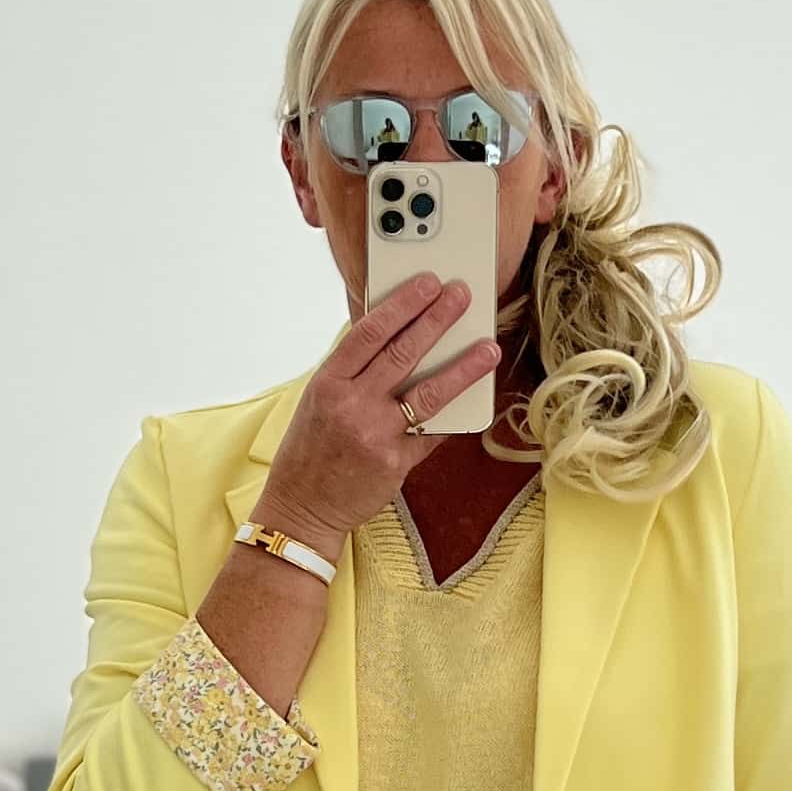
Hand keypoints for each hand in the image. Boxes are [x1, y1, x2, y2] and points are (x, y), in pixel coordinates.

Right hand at [263, 275, 501, 538]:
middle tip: (461, 296)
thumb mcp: (320, 401)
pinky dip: (453, 416)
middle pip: (403, 353)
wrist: (302, 506)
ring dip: (463, 368)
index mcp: (329, 382)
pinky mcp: (395, 462)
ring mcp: (375, 434)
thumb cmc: (311, 451)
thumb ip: (353, 372)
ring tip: (488, 348)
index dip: (402, 304)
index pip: (370, 332)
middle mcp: (351, 404)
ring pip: (428, 393)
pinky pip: (432, 433)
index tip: (427, 284)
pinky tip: (474, 398)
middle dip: (437, 320)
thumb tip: (396, 338)